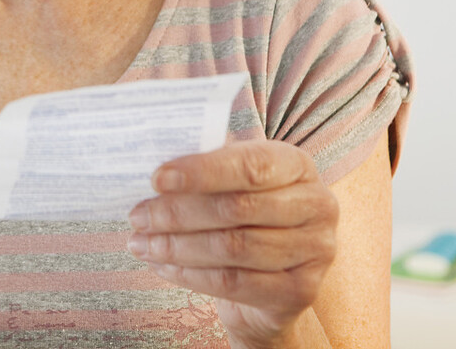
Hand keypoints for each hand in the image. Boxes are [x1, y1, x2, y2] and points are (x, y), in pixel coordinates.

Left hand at [127, 140, 337, 347]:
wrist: (275, 277)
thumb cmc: (247, 214)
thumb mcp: (235, 182)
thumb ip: (208, 168)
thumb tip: (154, 169)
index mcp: (298, 165)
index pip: (250, 165)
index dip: (202, 172)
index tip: (158, 178)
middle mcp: (317, 205)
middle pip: (237, 208)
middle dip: (178, 213)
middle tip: (138, 216)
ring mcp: (315, 251)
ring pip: (232, 248)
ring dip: (177, 246)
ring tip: (142, 243)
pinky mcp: (300, 291)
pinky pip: (233, 283)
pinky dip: (189, 274)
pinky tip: (162, 265)